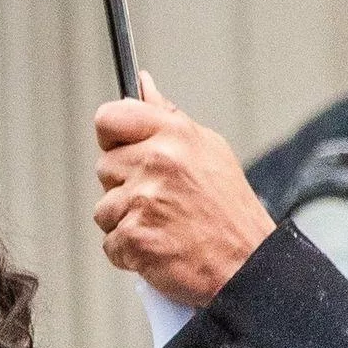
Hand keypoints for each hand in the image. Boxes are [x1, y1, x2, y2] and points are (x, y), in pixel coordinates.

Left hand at [93, 73, 274, 306]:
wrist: (243, 262)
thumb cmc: (226, 209)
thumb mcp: (207, 149)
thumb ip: (167, 119)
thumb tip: (142, 85)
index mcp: (172, 135)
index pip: (110, 118)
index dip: (110, 136)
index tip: (121, 150)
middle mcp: (155, 162)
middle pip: (104, 168)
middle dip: (123, 186)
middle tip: (158, 201)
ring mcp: (142, 201)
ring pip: (104, 210)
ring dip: (125, 222)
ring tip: (161, 226)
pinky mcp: (134, 238)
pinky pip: (110, 244)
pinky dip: (128, 252)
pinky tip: (157, 248)